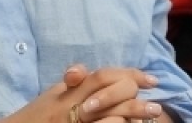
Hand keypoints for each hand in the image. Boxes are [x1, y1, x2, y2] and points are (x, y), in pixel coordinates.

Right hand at [0, 65, 163, 122]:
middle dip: (135, 96)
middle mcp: (72, 105)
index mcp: (70, 90)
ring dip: (131, 114)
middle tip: (155, 105)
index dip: (129, 75)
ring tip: (150, 117)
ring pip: (110, 115)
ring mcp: (73, 121)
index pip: (103, 76)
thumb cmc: (36, 115)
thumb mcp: (54, 94)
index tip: (149, 80)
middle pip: (109, 92)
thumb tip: (95, 72)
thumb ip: (74, 82)